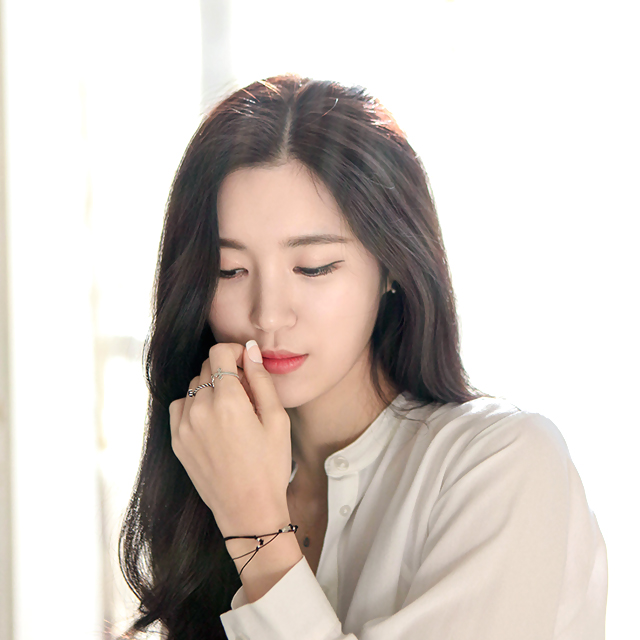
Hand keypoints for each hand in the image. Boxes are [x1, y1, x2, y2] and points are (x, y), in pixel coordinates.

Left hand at [169, 341, 292, 537]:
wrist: (248, 511)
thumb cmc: (269, 466)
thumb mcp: (277, 419)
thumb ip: (261, 380)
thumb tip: (250, 351)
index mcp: (228, 402)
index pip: (219, 353)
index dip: (235, 352)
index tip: (247, 364)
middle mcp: (200, 410)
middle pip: (207, 368)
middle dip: (226, 371)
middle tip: (247, 393)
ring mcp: (184, 426)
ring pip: (193, 386)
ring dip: (211, 388)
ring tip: (232, 411)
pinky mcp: (177, 441)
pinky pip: (181, 407)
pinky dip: (195, 404)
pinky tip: (213, 421)